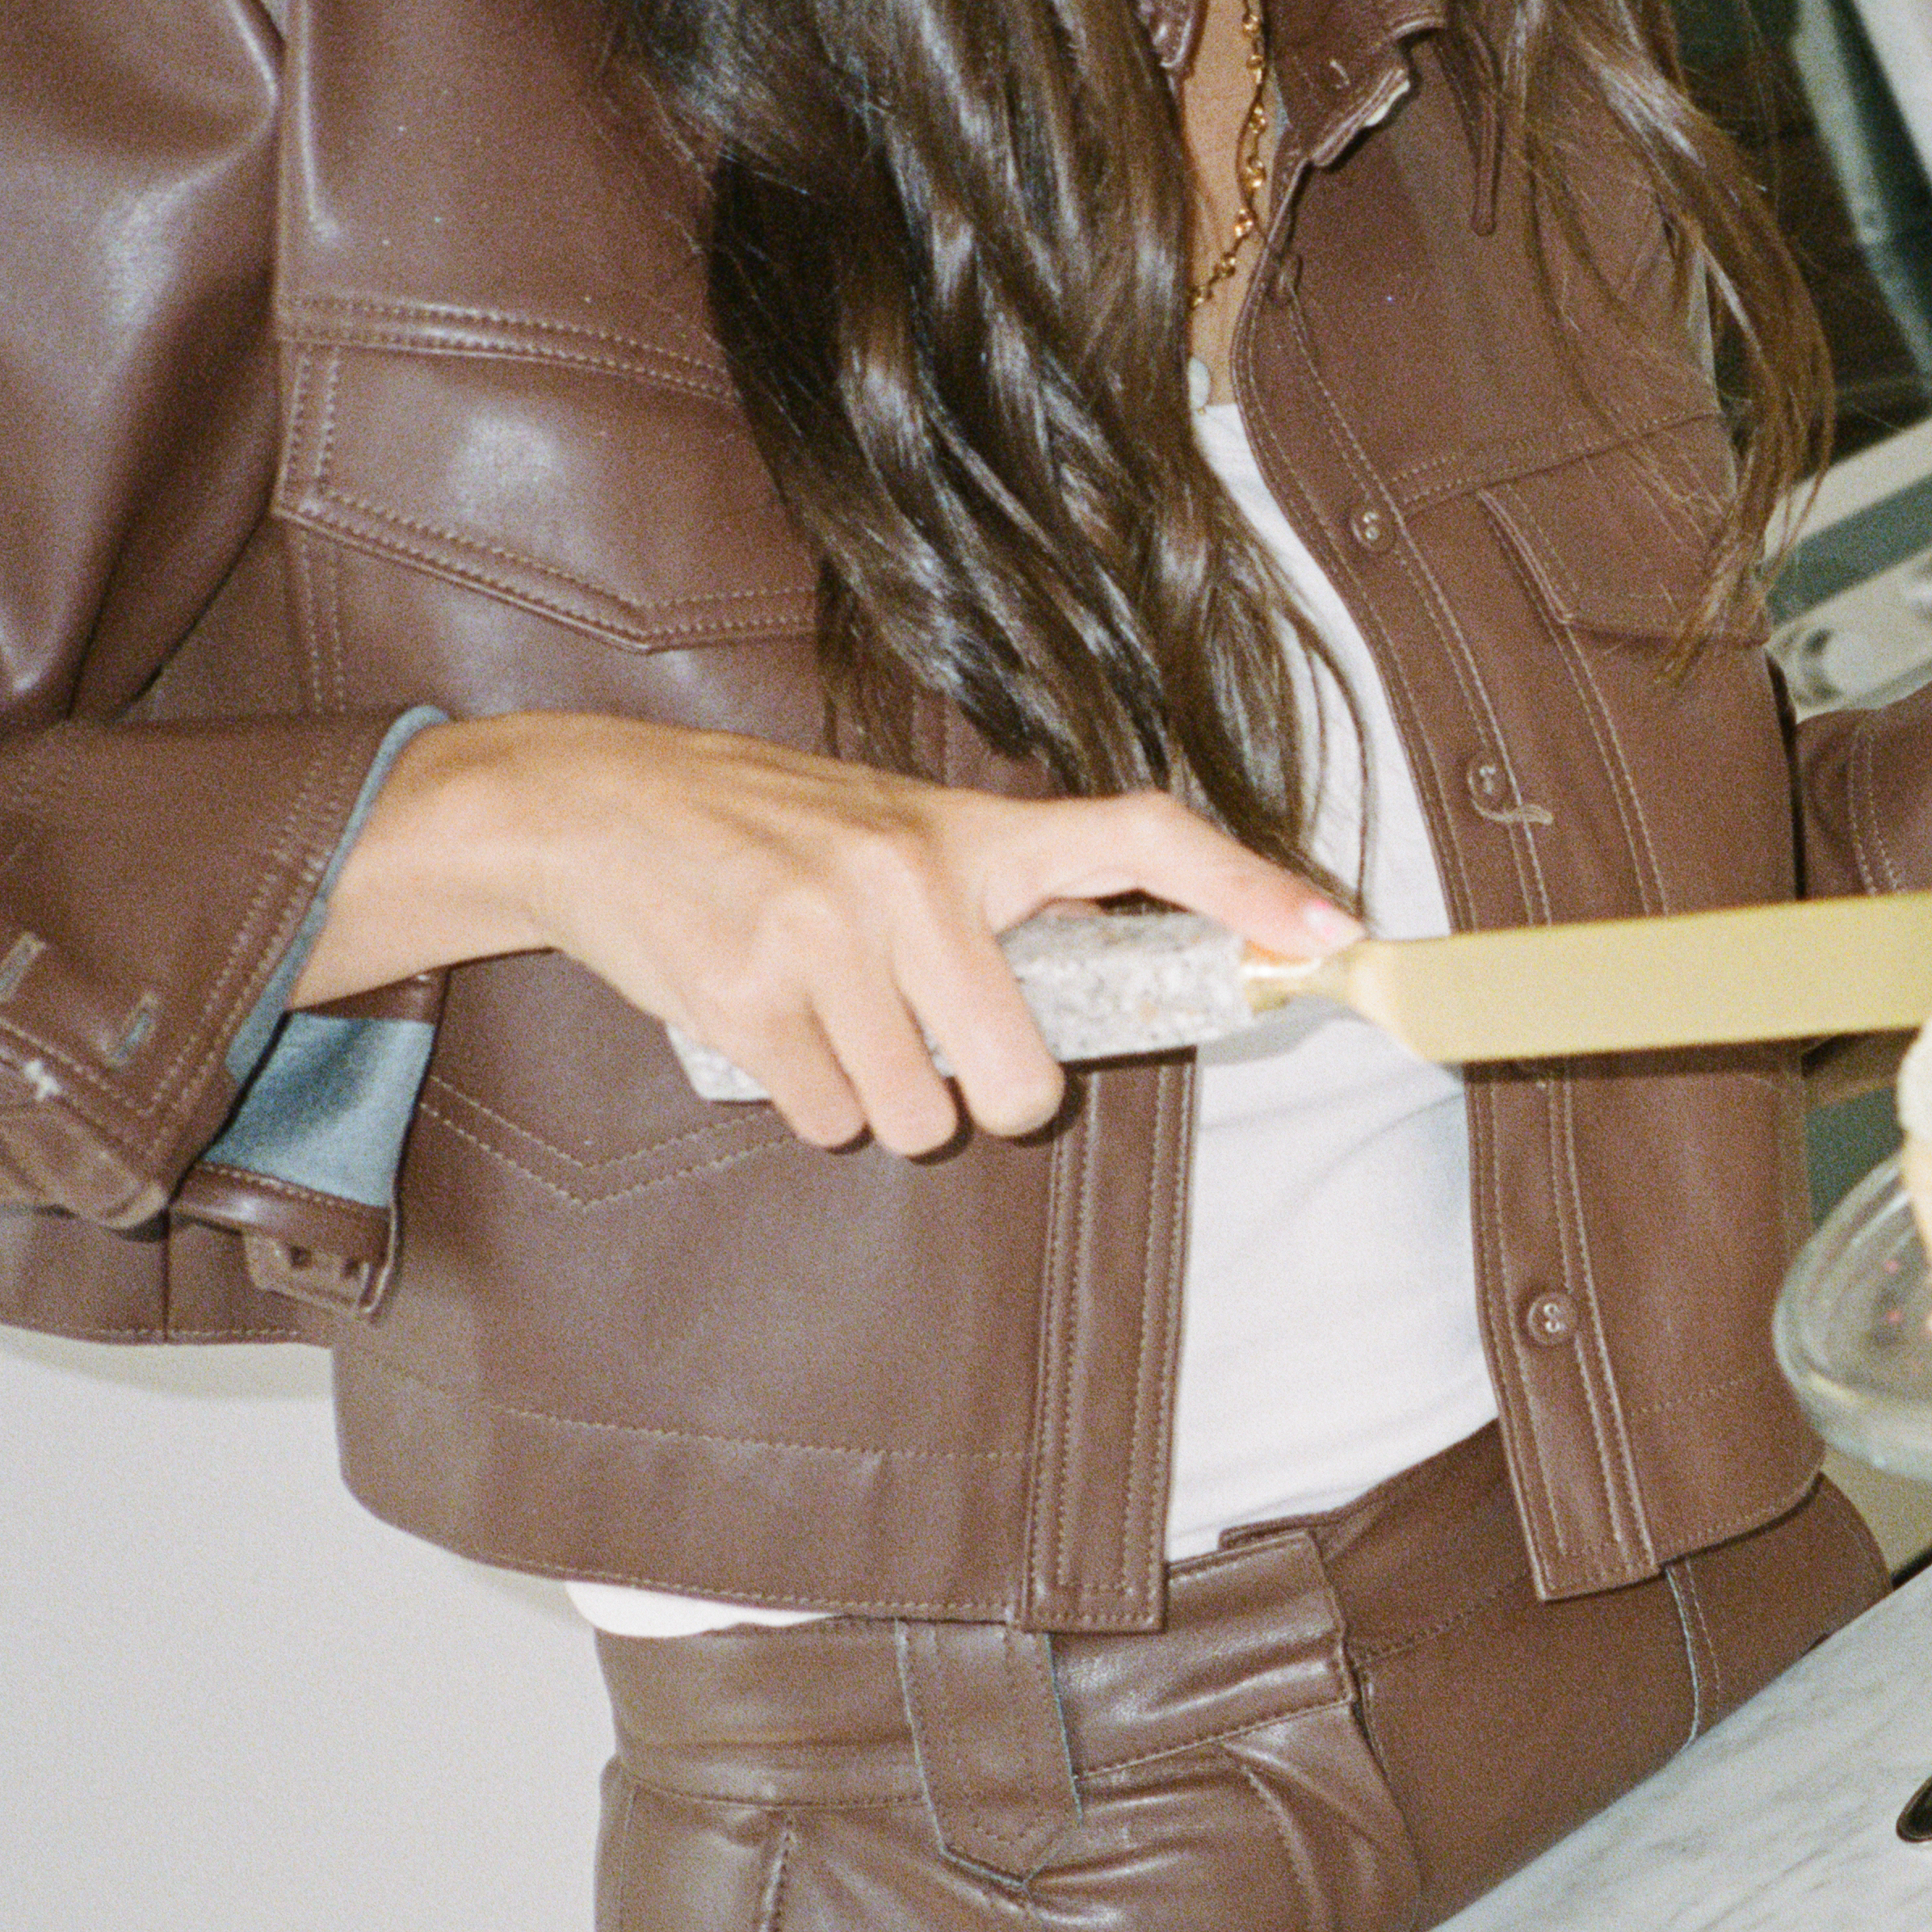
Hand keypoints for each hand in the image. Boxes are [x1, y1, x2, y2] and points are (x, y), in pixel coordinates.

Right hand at [298, 713, 1356, 1154]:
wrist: (598, 810)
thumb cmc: (772, 833)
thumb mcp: (899, 829)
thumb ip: (1005, 893)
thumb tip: (1121, 956)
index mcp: (969, 830)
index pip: (1142, 837)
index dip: (1248, 886)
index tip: (1333, 931)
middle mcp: (907, 877)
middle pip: (1021, 1080)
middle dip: (992, 1102)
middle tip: (944, 1061)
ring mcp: (823, 940)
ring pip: (914, 1118)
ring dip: (879, 1100)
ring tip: (832, 1018)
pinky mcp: (744, 1000)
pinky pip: (824, 1121)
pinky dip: (807, 1101)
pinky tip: (773, 1027)